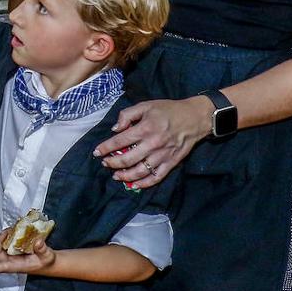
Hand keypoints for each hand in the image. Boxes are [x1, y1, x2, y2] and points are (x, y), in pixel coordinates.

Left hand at [0, 227, 56, 274]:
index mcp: (17, 266)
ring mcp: (11, 255)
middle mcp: (11, 261)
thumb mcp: (47, 256)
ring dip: (2, 237)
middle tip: (6, 232)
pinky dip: (7, 236)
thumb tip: (37, 242)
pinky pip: (5, 242)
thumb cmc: (46, 262)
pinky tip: (13, 230)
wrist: (48, 262)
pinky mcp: (13, 249)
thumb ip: (42, 249)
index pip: (1, 268)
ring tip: (10, 229)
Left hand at [92, 96, 213, 188]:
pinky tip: (134, 185)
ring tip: (116, 176)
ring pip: (140, 171)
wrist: (195, 117)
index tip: (97, 152)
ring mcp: (163, 155)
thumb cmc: (168, 110)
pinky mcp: (171, 163)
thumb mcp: (146, 105)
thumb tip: (115, 129)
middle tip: (105, 163)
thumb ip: (127, 115)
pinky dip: (144, 184)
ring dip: (125, 176)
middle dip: (112, 163)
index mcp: (145, 128)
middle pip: (127, 159)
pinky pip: (156, 177)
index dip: (105, 148)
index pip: (119, 141)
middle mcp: (152, 144)